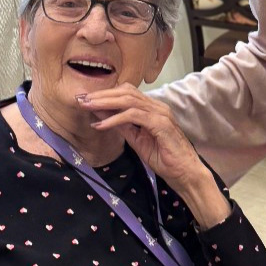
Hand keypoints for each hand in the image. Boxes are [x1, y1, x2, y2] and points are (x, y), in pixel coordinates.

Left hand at [77, 84, 205, 190]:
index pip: (127, 93)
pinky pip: (133, 115)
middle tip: (81, 99)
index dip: (106, 94)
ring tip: (87, 107)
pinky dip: (115, 118)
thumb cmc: (165, 159)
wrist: (185, 173)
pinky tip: (101, 124)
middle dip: (101, 95)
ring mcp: (160, 113)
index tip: (86, 100)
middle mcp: (157, 107)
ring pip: (128, 100)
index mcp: (153, 109)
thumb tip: (102, 115)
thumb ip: (123, 126)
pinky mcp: (161, 123)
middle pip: (126, 92)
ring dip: (105, 103)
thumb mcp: (138, 140)